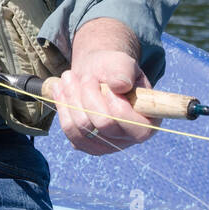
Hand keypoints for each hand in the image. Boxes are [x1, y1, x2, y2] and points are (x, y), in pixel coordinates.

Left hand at [50, 18, 158, 155]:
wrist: (97, 75)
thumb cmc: (114, 70)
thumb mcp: (123, 63)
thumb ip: (124, 71)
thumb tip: (119, 85)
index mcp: (148, 122)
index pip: (132, 123)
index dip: (115, 103)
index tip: (106, 84)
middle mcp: (128, 139)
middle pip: (103, 123)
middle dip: (90, 95)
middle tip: (86, 76)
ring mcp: (106, 146)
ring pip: (82, 126)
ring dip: (72, 97)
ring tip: (69, 77)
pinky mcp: (86, 145)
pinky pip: (70, 130)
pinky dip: (63, 107)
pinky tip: (60, 89)